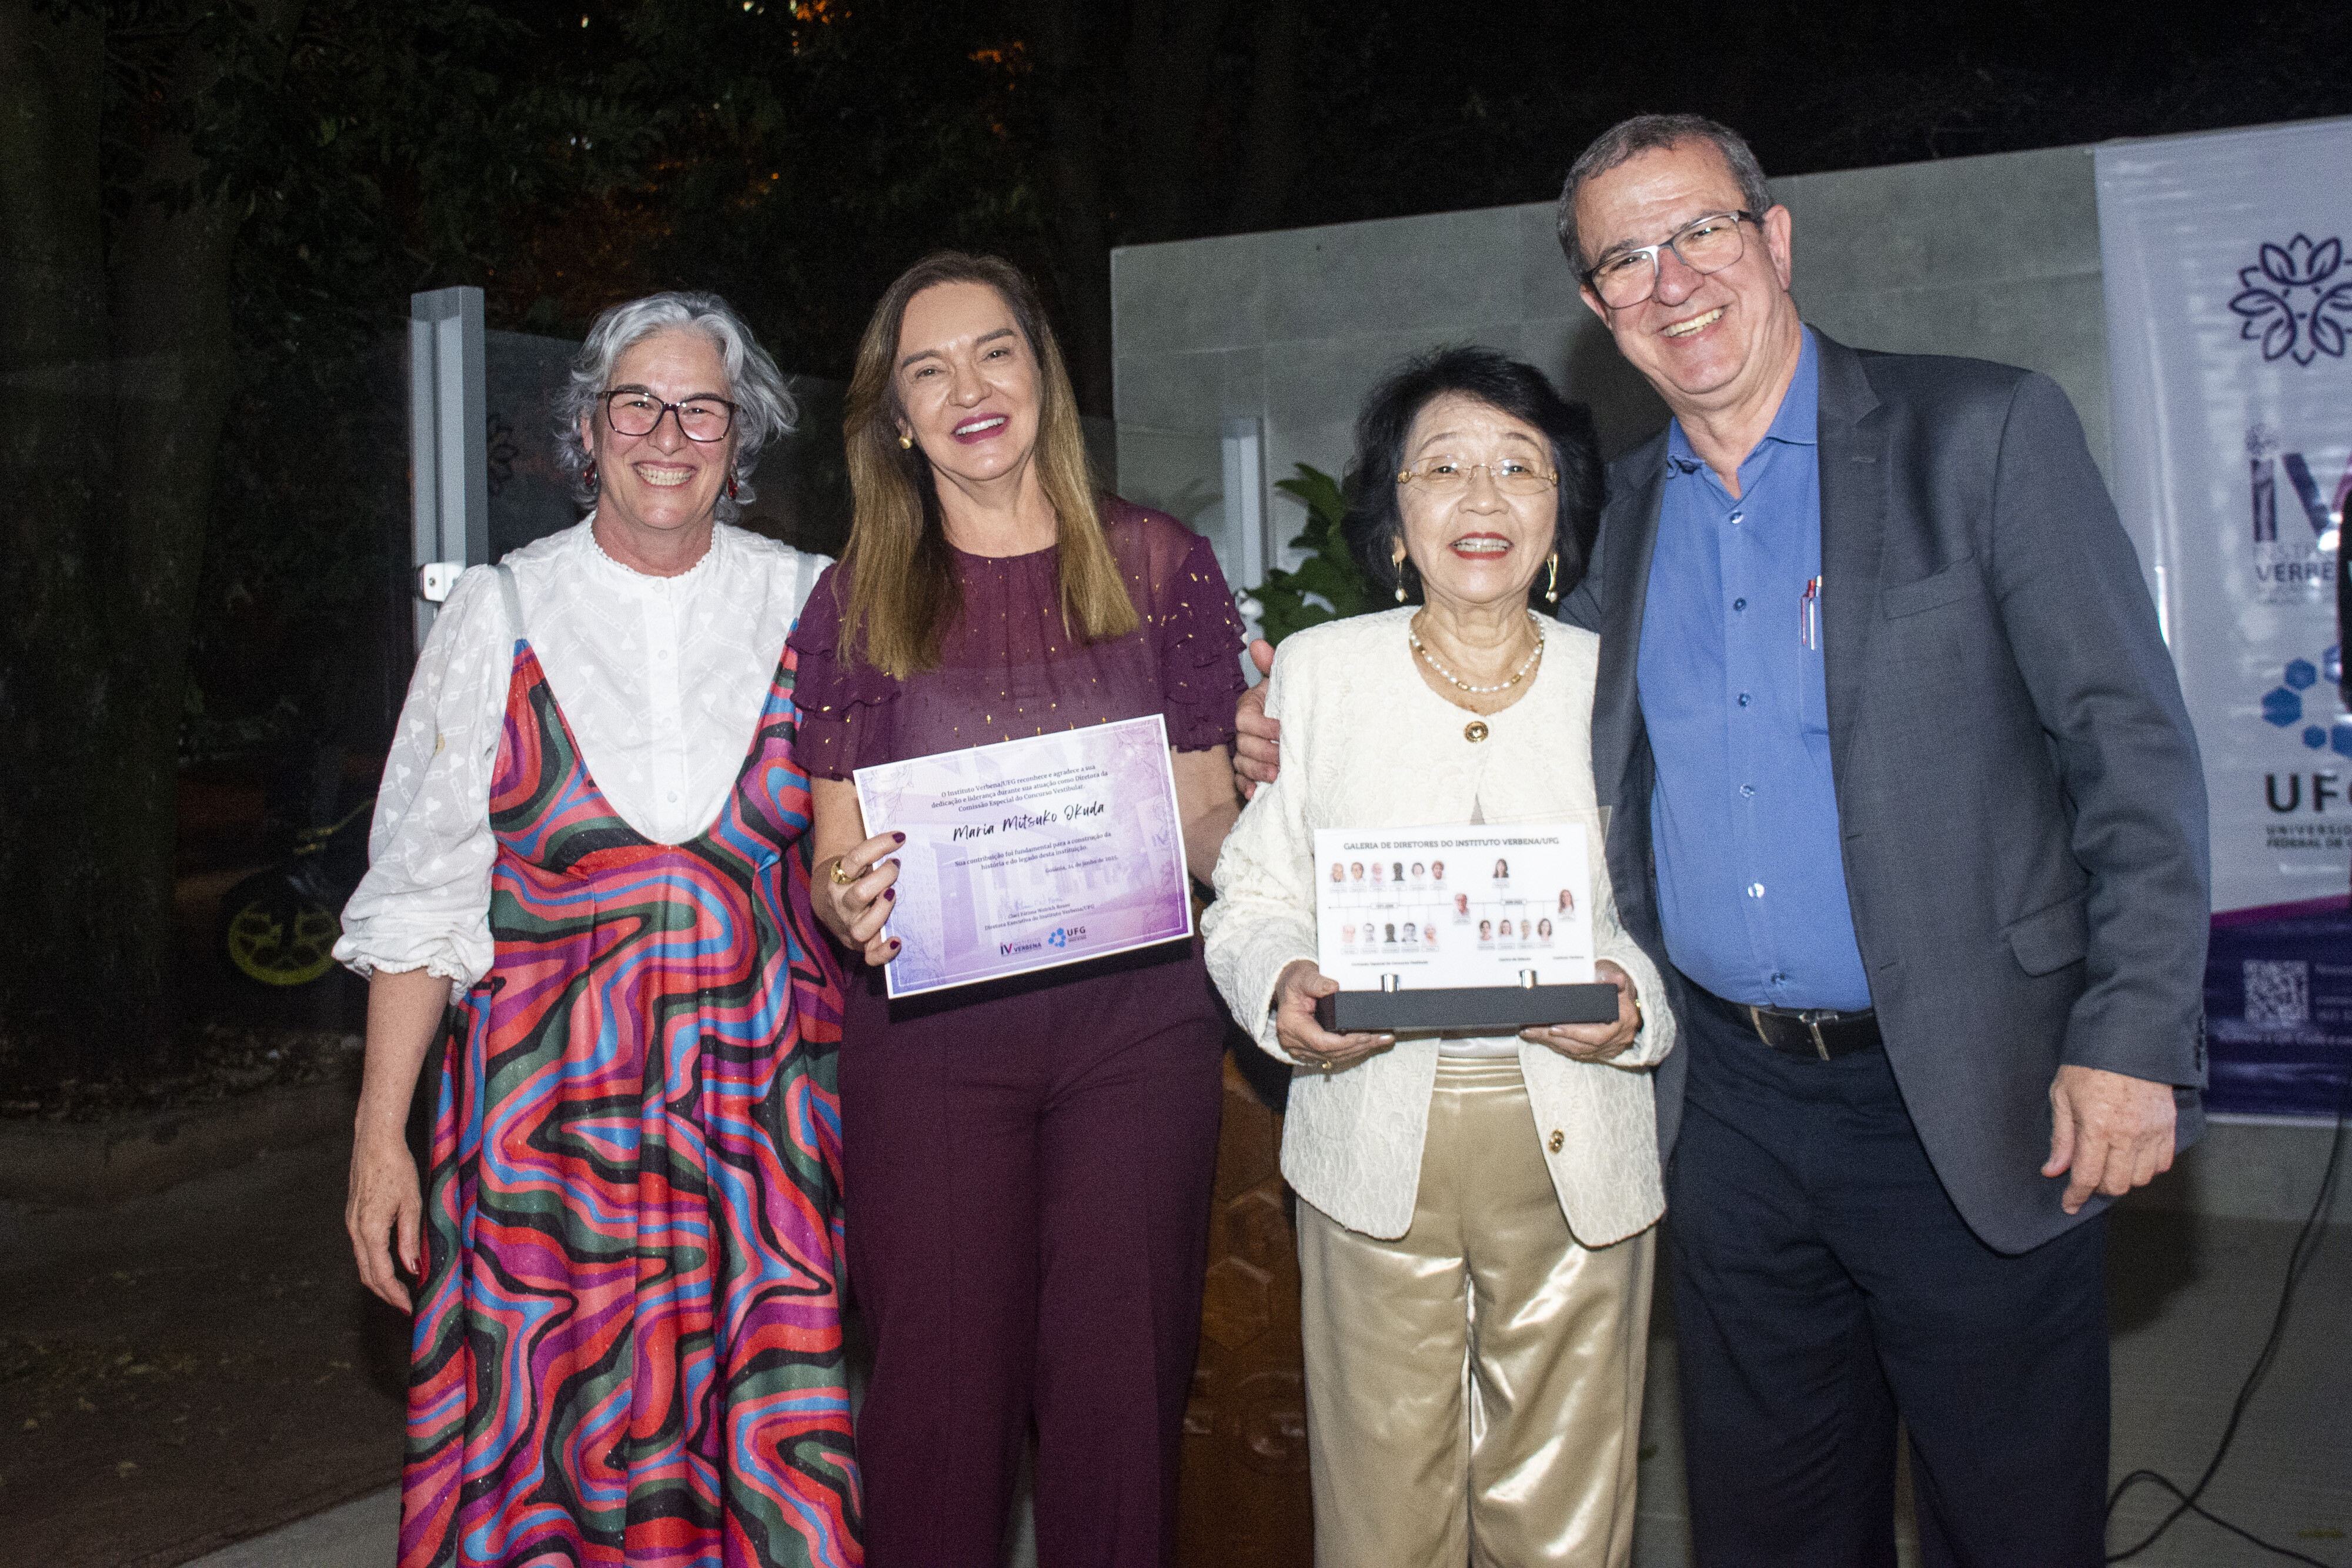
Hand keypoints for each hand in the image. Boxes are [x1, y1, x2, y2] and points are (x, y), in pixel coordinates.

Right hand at [347, 1126, 423, 1311]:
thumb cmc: (396, 1167)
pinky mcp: (353, 1216)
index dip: (394, 1294)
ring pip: (362, 1262)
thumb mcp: (411, 1203)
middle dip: (385, 1293)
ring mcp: (351, 1223)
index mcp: (370, 1229)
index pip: (380, 1273)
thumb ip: (409, 1238)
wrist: (374, 1141)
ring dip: (378, 1279)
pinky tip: (389, 1264)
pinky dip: (374, 1263)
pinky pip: (362, 1248)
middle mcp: (355, 1229)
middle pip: (366, 1273)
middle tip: (405, 1305)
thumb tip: (412, 1268)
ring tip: (399, 1290)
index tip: (409, 1307)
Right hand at [818, 830, 903, 966]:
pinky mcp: (861, 945)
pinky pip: (871, 956)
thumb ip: (869, 845)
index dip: (878, 846)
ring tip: (894, 894)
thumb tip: (895, 827)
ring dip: (884, 910)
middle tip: (896, 867)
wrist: (831, 906)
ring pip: (864, 926)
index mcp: (837, 878)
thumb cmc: (853, 877)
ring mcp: (850, 926)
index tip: (900, 837)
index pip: (855, 859)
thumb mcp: (854, 860)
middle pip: (861, 894)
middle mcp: (841, 904)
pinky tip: (898, 940)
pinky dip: (885, 951)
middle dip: (884, 878)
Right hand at [1233, 640, 1278, 797]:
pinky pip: (1240, 780)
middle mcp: (1243, 731)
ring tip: (1276, 776)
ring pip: (1241, 764)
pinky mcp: (1249, 769)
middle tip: (1284, 758)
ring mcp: (1244, 751)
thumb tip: (1257, 643)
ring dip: (1256, 771)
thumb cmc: (1290, 697)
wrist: (1300, 715)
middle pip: (1243, 744)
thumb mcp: (1283, 679)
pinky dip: (1246, 787)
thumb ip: (1271, 664)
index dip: (1262, 726)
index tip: (1282, 730)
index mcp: (1248, 707)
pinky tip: (1255, 793)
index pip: (1244, 719)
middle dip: (1263, 753)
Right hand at [1273, 959, 1393, 1072]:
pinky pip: (1333, 1055)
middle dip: (1358, 1046)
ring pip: (1334, 1057)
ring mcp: (1301, 1049)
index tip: (1365, 1035)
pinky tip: (1368, 1043)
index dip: (1345, 1042)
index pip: (1321, 1042)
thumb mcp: (1304, 975)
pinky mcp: (1310, 1050)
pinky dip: (1351, 1050)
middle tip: (1382, 1037)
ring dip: (1358, 1049)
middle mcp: (1294, 1041)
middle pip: (1331, 1052)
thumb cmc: (1295, 981)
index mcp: (1291, 1025)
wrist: (1289, 987)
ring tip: (1380, 1039)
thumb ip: (1316, 982)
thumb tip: (1333, 987)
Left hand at [1523, 959, 1641, 1061]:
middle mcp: (1619, 1037)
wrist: (1624, 998)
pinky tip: (1542, 1038)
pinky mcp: (1601, 1052)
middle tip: (1532, 1030)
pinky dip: (1559, 1045)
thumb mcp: (1614, 976)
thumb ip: (1610, 977)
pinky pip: (1577, 1053)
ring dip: (1553, 1043)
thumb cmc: (1615, 986)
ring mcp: (1611, 1047)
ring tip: (1531, 1032)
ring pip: (1578, 1051)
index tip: (1553, 1028)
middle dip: (1555, 1039)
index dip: (1574, 1033)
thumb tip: (1616, 978)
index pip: (1598, 1034)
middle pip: (1583, 1045)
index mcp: (1624, 1019)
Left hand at [2043, 1064, 2176, 1213]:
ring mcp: (2152, 1131)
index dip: (2076, 1196)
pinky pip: (2162, 1163)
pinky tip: (2132, 1156)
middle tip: (2087, 1179)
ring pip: (2141, 1178)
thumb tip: (2053, 1170)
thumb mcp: (2062, 1095)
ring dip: (2123, 1178)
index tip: (2069, 1205)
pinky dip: (2147, 1168)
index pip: (2087, 1177)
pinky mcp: (2168, 1126)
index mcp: (2097, 1126)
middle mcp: (2128, 1134)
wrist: (2128, 1039)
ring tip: (2109, 1164)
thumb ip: (2061, 1137)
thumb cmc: (2090, 1064)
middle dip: (2098, 1189)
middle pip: (2117, 1185)